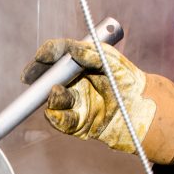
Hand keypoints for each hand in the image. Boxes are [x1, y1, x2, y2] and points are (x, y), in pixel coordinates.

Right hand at [22, 39, 173, 164]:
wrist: (141, 109)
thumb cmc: (127, 81)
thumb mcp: (109, 60)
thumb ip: (89, 53)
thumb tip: (71, 49)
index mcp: (78, 66)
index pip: (55, 59)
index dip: (44, 58)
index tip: (38, 60)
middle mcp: (74, 85)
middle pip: (49, 80)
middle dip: (39, 79)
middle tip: (32, 78)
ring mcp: (75, 104)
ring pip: (54, 102)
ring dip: (52, 98)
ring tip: (56, 92)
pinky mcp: (78, 124)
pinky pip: (62, 122)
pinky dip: (56, 118)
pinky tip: (54, 112)